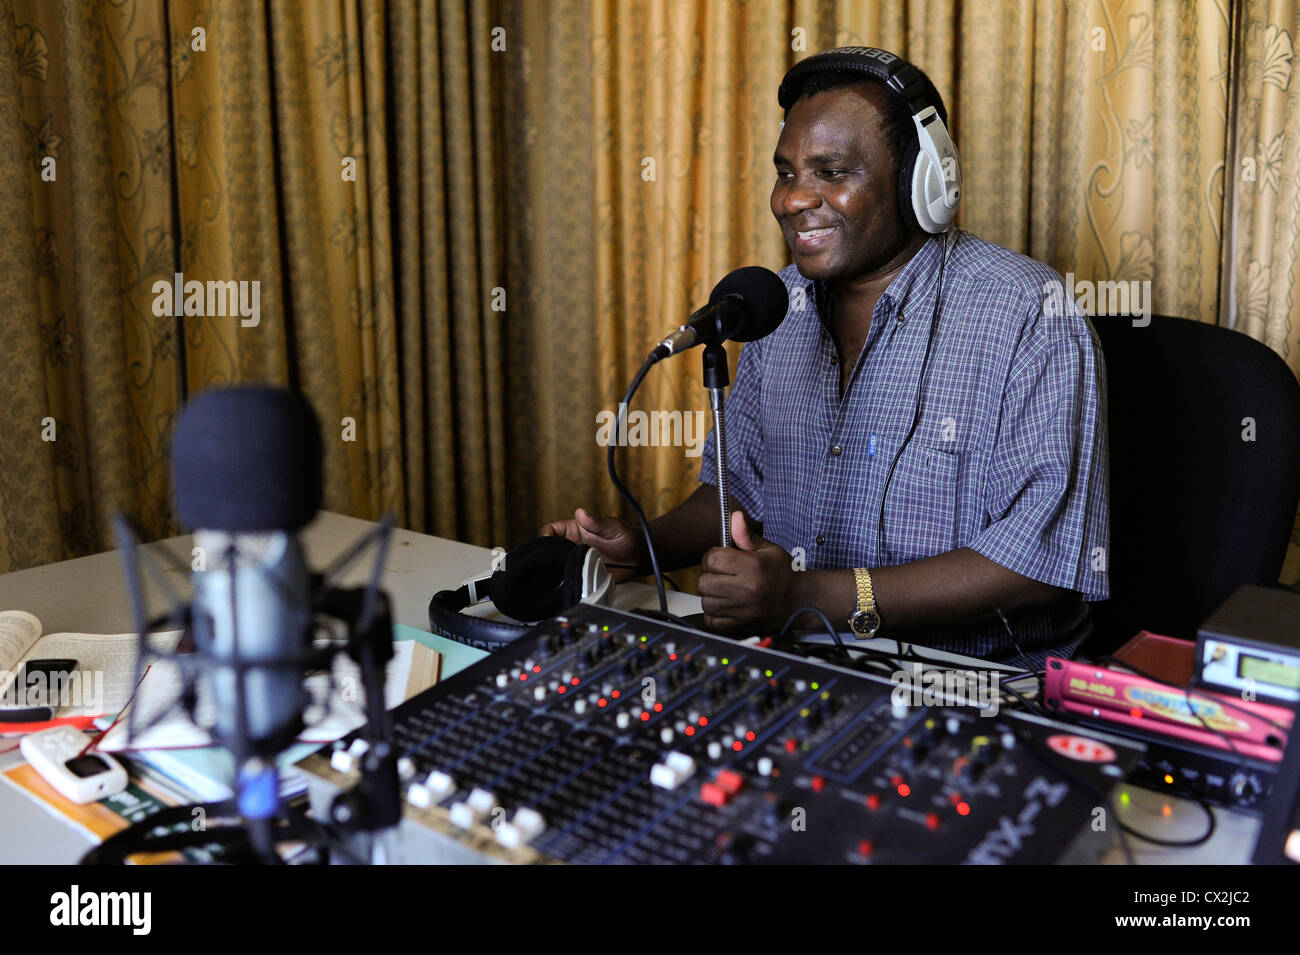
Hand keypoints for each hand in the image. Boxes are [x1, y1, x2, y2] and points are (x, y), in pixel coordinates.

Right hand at [539, 508, 643, 581]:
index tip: (548, 545)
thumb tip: (581, 513)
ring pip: (556, 567)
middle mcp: (571, 546)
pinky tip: (573, 582)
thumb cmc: (625, 537)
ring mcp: (575, 561)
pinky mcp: (581, 575)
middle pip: (549, 551)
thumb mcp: (611, 527)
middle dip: (548, 558)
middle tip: (557, 563)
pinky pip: (568, 580)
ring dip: (558, 571)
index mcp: (573, 530)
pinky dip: (567, 582)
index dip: (545, 537)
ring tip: (567, 573)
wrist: (638, 558)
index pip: (550, 531)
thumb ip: (597, 522)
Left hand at [698, 511, 800, 633]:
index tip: (722, 559)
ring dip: (712, 595)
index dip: (713, 557)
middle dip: (710, 576)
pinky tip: (727, 605)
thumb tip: (734, 517)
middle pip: (704, 582)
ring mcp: (744, 610)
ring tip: (726, 590)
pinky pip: (713, 621)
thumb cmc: (785, 573)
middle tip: (724, 575)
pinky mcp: (742, 626)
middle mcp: (747, 590)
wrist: (803, 601)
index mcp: (753, 567)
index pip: (712, 560)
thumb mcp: (769, 549)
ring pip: (706, 602)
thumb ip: (746, 535)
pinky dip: (715, 614)